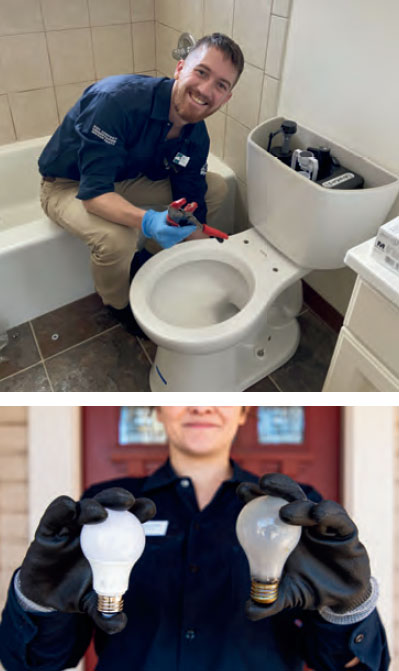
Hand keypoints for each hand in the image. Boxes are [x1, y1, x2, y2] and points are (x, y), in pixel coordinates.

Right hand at [19, 488, 155, 633]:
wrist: (44, 596)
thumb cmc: (76, 591)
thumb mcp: (93, 603)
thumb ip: (106, 611)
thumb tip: (119, 624)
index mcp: (111, 537)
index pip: (128, 517)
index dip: (140, 509)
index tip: (149, 509)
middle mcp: (92, 525)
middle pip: (108, 503)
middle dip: (119, 498)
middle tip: (128, 502)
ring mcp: (71, 524)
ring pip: (83, 505)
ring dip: (93, 506)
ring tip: (100, 514)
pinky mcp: (49, 527)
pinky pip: (56, 513)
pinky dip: (62, 508)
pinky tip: (69, 508)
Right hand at [141, 209, 196, 247]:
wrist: (151, 225)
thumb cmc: (160, 217)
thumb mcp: (168, 210)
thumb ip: (176, 205)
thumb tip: (184, 199)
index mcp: (162, 230)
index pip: (178, 231)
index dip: (187, 229)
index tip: (194, 226)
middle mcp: (162, 238)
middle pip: (180, 236)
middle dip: (187, 231)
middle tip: (192, 227)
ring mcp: (164, 243)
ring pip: (179, 239)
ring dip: (184, 234)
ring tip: (187, 229)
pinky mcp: (166, 246)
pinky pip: (176, 241)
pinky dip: (180, 236)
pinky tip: (180, 232)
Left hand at [237, 473, 370, 620]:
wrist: (342, 599)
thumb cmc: (310, 587)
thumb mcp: (288, 594)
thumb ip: (269, 599)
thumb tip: (249, 611)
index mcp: (284, 529)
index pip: (268, 505)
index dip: (255, 495)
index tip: (241, 491)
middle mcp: (302, 520)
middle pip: (288, 494)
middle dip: (276, 485)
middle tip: (262, 484)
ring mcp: (323, 522)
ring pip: (310, 504)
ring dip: (298, 504)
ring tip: (286, 512)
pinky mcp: (344, 529)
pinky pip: (336, 516)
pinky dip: (326, 513)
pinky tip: (317, 516)